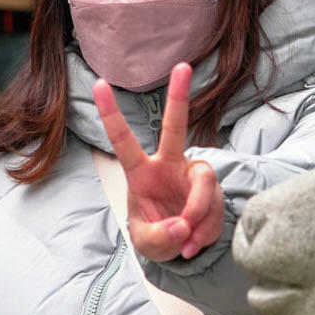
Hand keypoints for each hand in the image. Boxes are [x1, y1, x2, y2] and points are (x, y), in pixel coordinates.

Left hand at [93, 62, 224, 261]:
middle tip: (182, 66)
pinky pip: (215, 207)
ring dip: (198, 218)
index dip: (111, 113)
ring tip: (187, 243)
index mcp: (141, 172)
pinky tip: (196, 242)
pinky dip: (206, 230)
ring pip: (204, 187)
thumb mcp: (148, 244)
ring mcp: (194, 174)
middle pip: (175, 127)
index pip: (123, 140)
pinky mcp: (213, 189)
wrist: (182, 248)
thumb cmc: (157, 235)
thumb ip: (160, 237)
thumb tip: (183, 225)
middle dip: (178, 96)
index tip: (100, 83)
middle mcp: (170, 164)